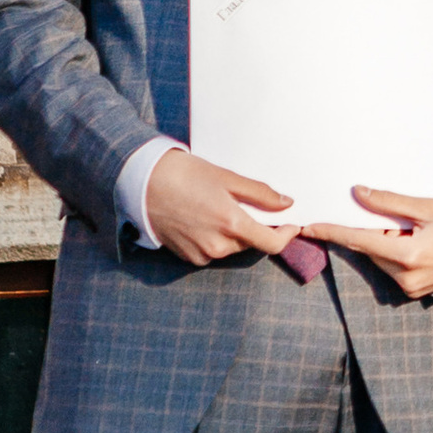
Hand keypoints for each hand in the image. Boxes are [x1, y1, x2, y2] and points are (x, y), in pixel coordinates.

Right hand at [143, 147, 300, 265]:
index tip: (290, 224)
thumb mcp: (226, 177)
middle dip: (254, 227)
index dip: (286, 235)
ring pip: (231, 248)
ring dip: (234, 233)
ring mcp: (202, 254)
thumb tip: (286, 203)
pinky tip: (202, 218)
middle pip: (251, 243)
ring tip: (217, 207)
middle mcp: (218, 246)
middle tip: (245, 204)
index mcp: (231, 224)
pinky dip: (215, 239)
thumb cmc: (185, 174)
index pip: (272, 243)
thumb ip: (260, 193)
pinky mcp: (188, 258)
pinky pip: (212, 252)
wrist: (143, 183)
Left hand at [310, 186, 432, 298]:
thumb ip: (388, 203)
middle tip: (396, 221)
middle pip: (369, 250)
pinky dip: (393, 255)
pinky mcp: (412, 293)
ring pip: (379, 260)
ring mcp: (408, 289)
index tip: (309, 227)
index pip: (359, 241)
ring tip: (413, 233)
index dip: (332, 232)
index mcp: (407, 254)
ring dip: (384, 244)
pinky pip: (390, 269)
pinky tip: (414, 245)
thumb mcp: (425, 208)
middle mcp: (404, 277)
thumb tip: (358, 193)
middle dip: (371, 233)